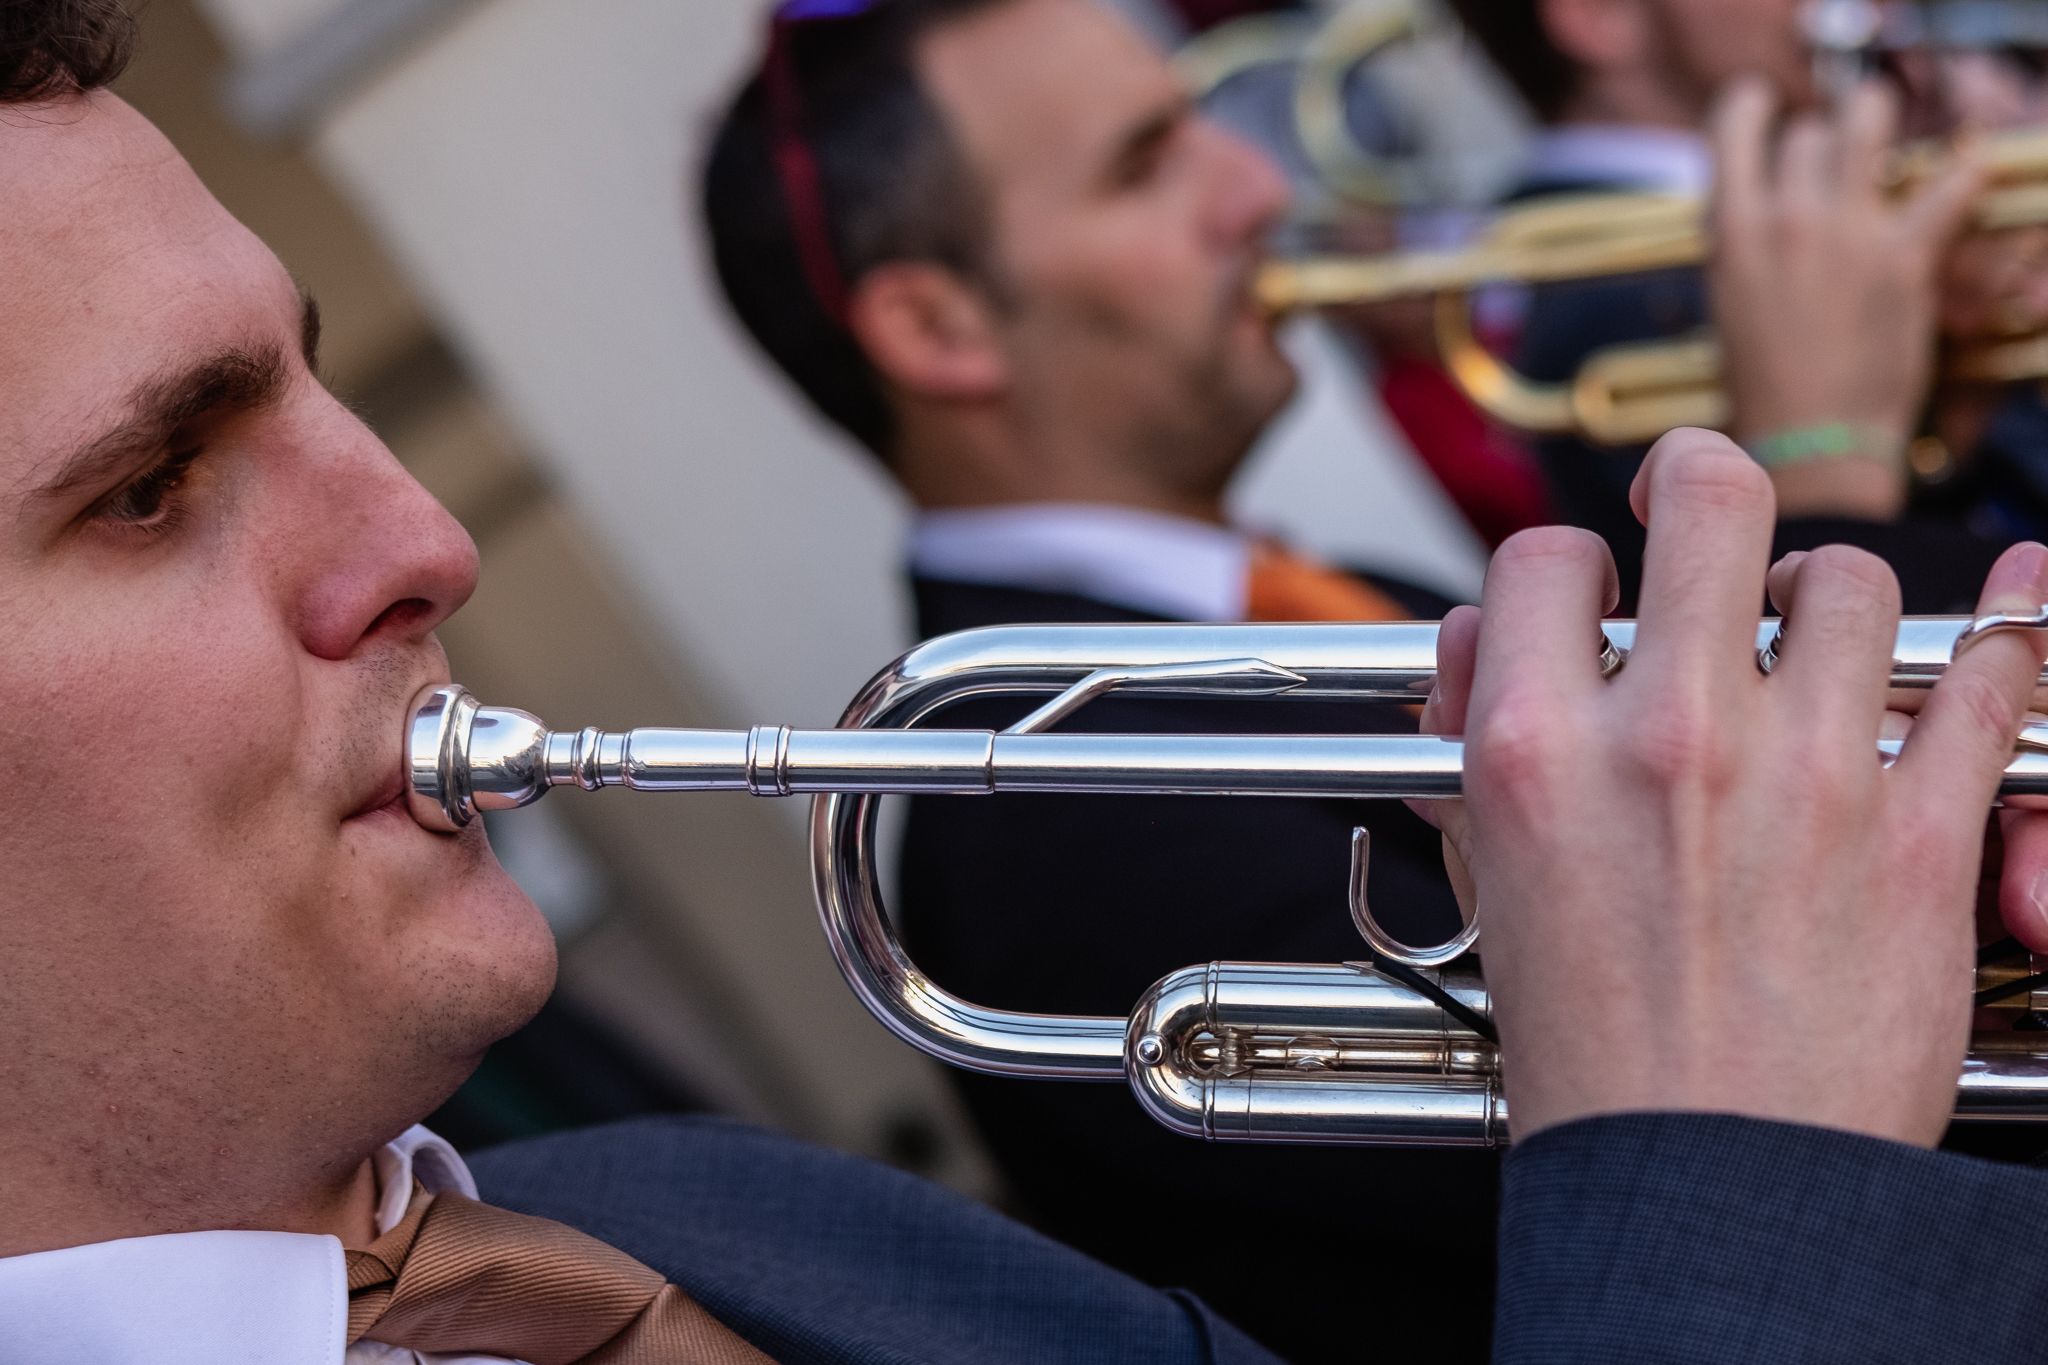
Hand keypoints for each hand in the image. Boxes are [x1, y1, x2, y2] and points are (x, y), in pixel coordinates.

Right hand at [1417, 428, 2047, 1146]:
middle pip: (1712, 505)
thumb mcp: (1489, 884)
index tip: (1593, 589)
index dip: (1567, 564)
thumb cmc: (1594, 1048)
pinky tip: (2007, 604)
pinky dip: (2010, 630)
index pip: (1546, 562)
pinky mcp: (1924, 833)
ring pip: (1850, 583)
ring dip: (1826, 593)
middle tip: (1698, 501)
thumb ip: (1469, 742)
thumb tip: (1476, 640)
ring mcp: (1808, 777)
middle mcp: (1672, 739)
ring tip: (1815, 631)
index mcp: (1542, 751)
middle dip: (1699, 482)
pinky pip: (1992, 678)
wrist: (1708, 1182)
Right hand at [1708, 79, 1983, 519]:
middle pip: (1809, 133)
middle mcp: (1785, 217)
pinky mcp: (1905, 255)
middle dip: (1819, 143)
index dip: (1751, 106)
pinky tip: (1965, 172)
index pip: (1736, 124)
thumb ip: (1745, 242)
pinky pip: (1950, 184)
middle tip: (1830, 161)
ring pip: (1866, 123)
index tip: (1762, 108)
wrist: (1809, 442)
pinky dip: (1964, 174)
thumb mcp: (1728, 301)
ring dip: (1875, 121)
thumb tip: (1763, 205)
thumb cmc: (1762, 388)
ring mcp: (1847, 231)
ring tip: (1880, 131)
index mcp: (1730, 231)